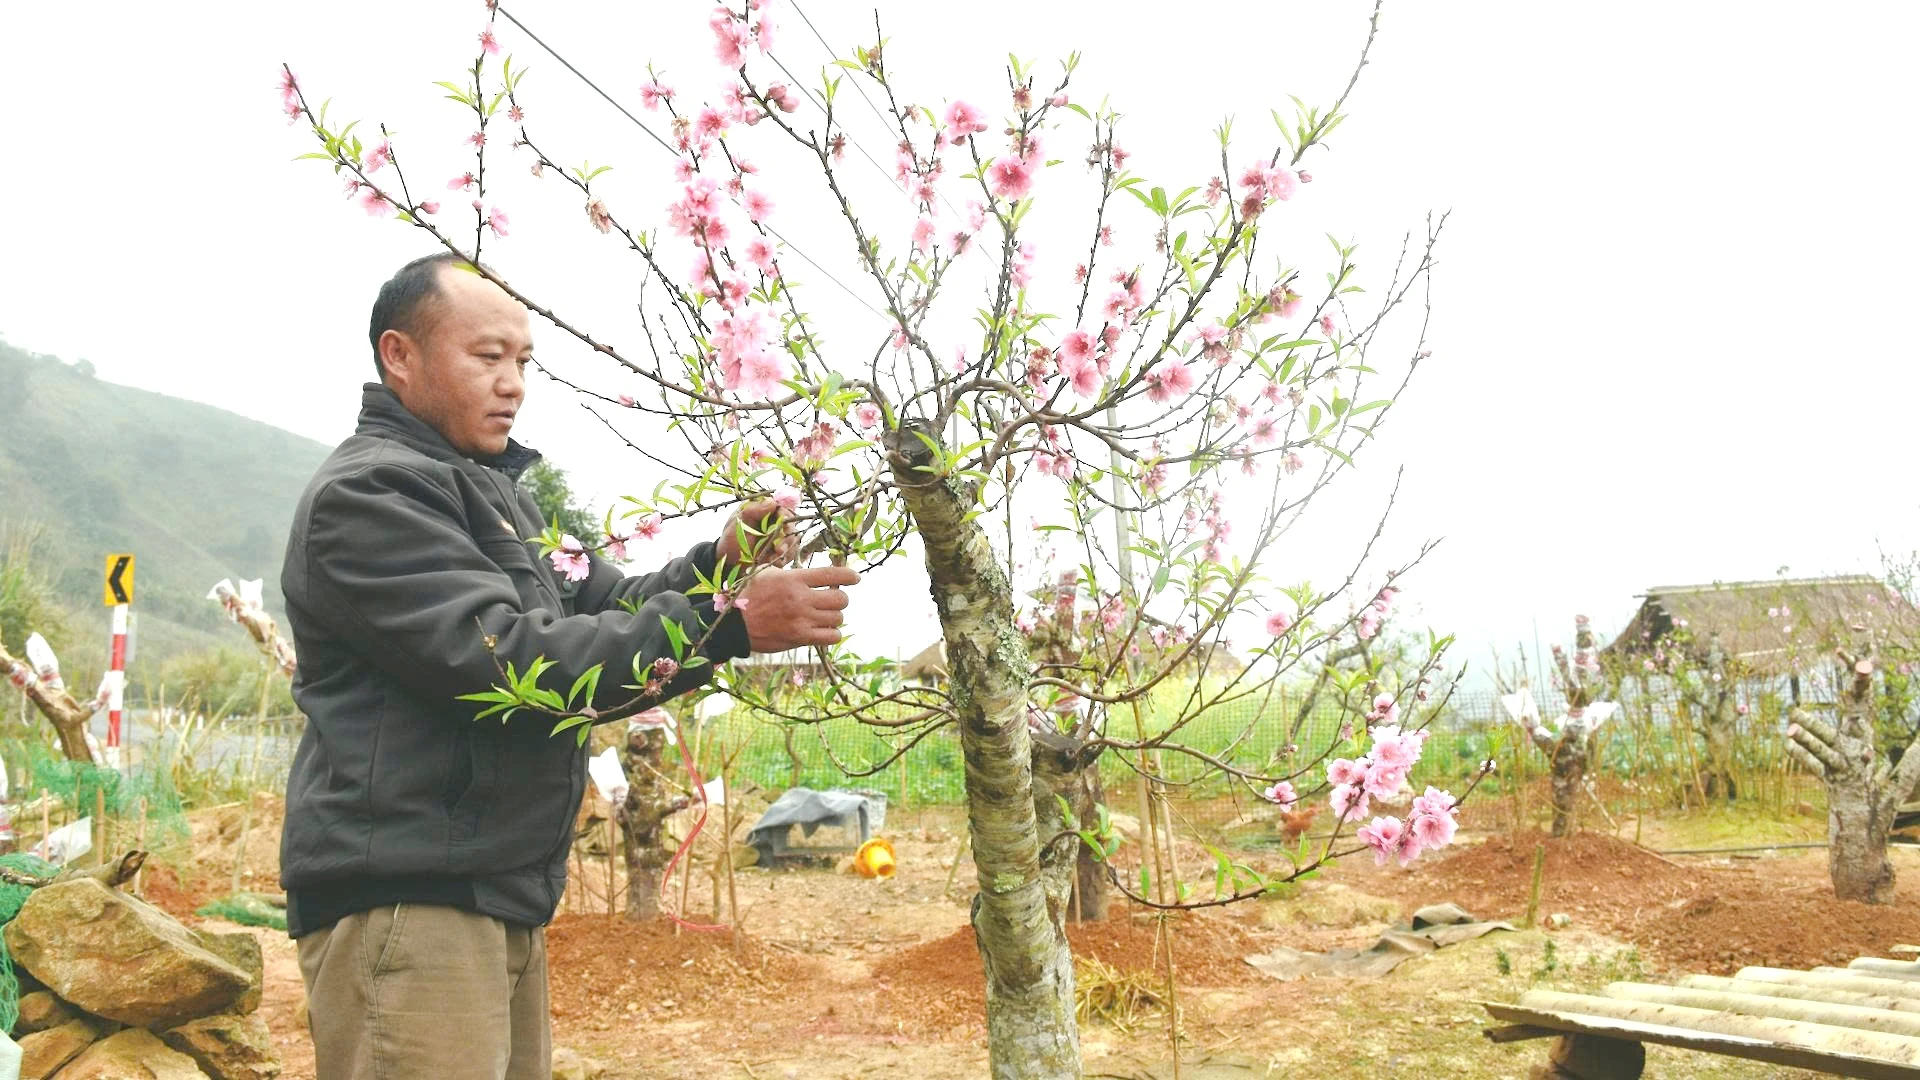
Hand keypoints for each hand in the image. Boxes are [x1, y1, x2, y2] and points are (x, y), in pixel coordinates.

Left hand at [715, 499, 797, 568]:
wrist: (729, 562)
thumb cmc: (731, 539)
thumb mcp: (738, 523)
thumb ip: (753, 511)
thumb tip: (772, 502)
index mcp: (763, 509)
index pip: (781, 507)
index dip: (784, 515)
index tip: (783, 524)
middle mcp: (774, 521)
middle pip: (790, 524)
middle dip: (787, 536)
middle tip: (778, 548)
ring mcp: (779, 536)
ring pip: (793, 539)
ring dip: (786, 549)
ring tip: (772, 557)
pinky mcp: (782, 550)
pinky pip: (790, 553)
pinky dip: (782, 558)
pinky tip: (770, 562)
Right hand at [739, 565, 859, 651]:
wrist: (733, 623)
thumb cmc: (750, 594)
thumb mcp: (768, 573)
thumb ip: (793, 571)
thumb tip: (816, 570)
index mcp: (794, 579)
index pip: (832, 574)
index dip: (849, 575)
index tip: (855, 578)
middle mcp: (800, 599)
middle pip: (840, 598)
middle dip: (840, 598)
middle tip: (833, 599)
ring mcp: (801, 620)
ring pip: (838, 618)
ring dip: (835, 616)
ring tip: (825, 614)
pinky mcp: (800, 637)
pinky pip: (831, 636)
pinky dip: (832, 633)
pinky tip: (823, 629)